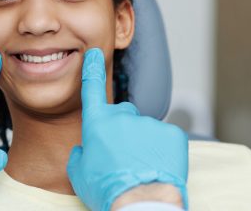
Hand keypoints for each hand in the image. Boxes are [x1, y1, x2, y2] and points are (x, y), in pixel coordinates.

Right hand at [66, 48, 188, 210]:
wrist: (139, 202)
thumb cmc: (106, 189)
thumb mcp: (78, 173)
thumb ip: (79, 153)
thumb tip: (84, 148)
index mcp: (97, 123)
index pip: (92, 89)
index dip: (91, 70)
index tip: (94, 54)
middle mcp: (123, 117)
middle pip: (122, 115)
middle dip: (122, 129)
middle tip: (122, 155)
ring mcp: (149, 124)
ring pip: (145, 130)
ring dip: (142, 143)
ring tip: (140, 167)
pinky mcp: (173, 134)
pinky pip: (165, 138)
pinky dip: (162, 150)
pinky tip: (156, 166)